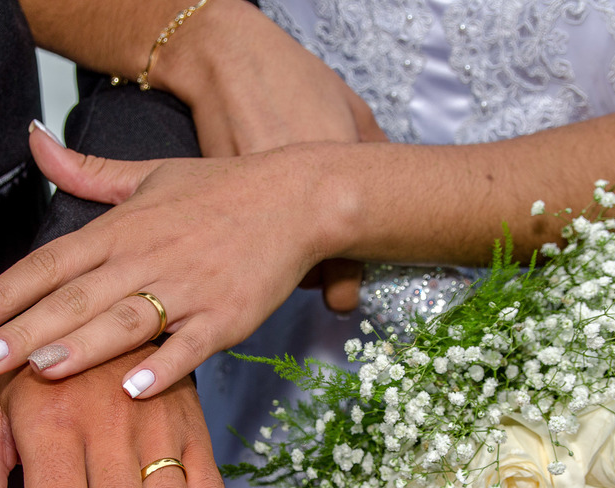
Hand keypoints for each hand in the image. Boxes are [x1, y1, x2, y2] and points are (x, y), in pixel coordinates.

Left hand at [0, 131, 350, 398]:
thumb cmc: (219, 190)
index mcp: (122, 228)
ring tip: (37, 369)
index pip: (50, 261)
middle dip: (24, 329)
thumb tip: (33, 138)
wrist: (297, 198)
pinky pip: (191, 345)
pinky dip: (165, 367)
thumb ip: (85, 170)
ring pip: (127, 321)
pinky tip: (134, 390)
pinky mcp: (227, 317)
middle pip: (76, 297)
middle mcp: (148, 257)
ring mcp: (189, 289)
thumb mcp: (148, 173)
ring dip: (82, 346)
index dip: (4, 291)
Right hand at [157, 0, 377, 309]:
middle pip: (303, 268)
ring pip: (267, 261)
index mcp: (335, 179)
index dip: (343, 285)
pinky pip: (238, 243)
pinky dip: (246, 242)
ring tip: (282, 242)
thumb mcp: (352, 112)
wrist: (229, 63)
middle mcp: (292, 199)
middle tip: (316, 262)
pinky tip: (252, 226)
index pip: (343, 258)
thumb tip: (394, 200)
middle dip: (310, 273)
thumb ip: (374, 157)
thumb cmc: (297, 81)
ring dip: (275, 261)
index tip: (342, 298)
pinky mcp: (220, 204)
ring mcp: (252, 205)